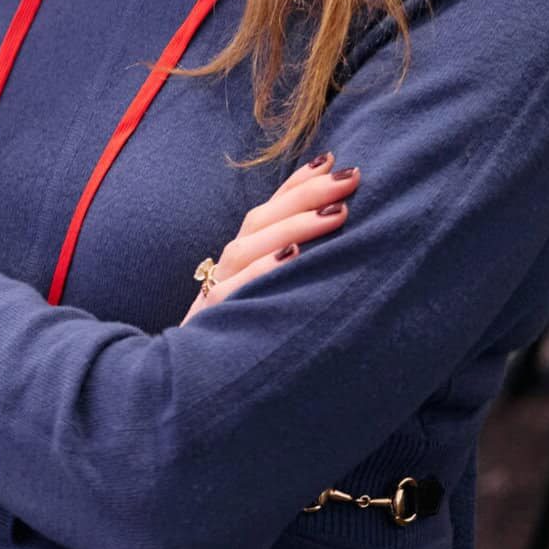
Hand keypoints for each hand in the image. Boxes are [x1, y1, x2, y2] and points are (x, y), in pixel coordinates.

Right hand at [181, 152, 360, 323]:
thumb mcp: (270, 298)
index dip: (298, 183)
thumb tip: (335, 232)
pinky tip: (293, 257)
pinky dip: (264, 270)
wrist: (196, 389)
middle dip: (307, 195)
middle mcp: (228, 267)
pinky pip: (238, 289)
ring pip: (251, 246)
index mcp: (242, 258)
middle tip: (351, 178)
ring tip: (336, 213)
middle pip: (262, 218)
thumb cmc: (246, 339)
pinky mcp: (214, 319)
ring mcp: (219, 291)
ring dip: (295, 225)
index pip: (270, 209)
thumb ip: (290, 264)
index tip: (333, 160)